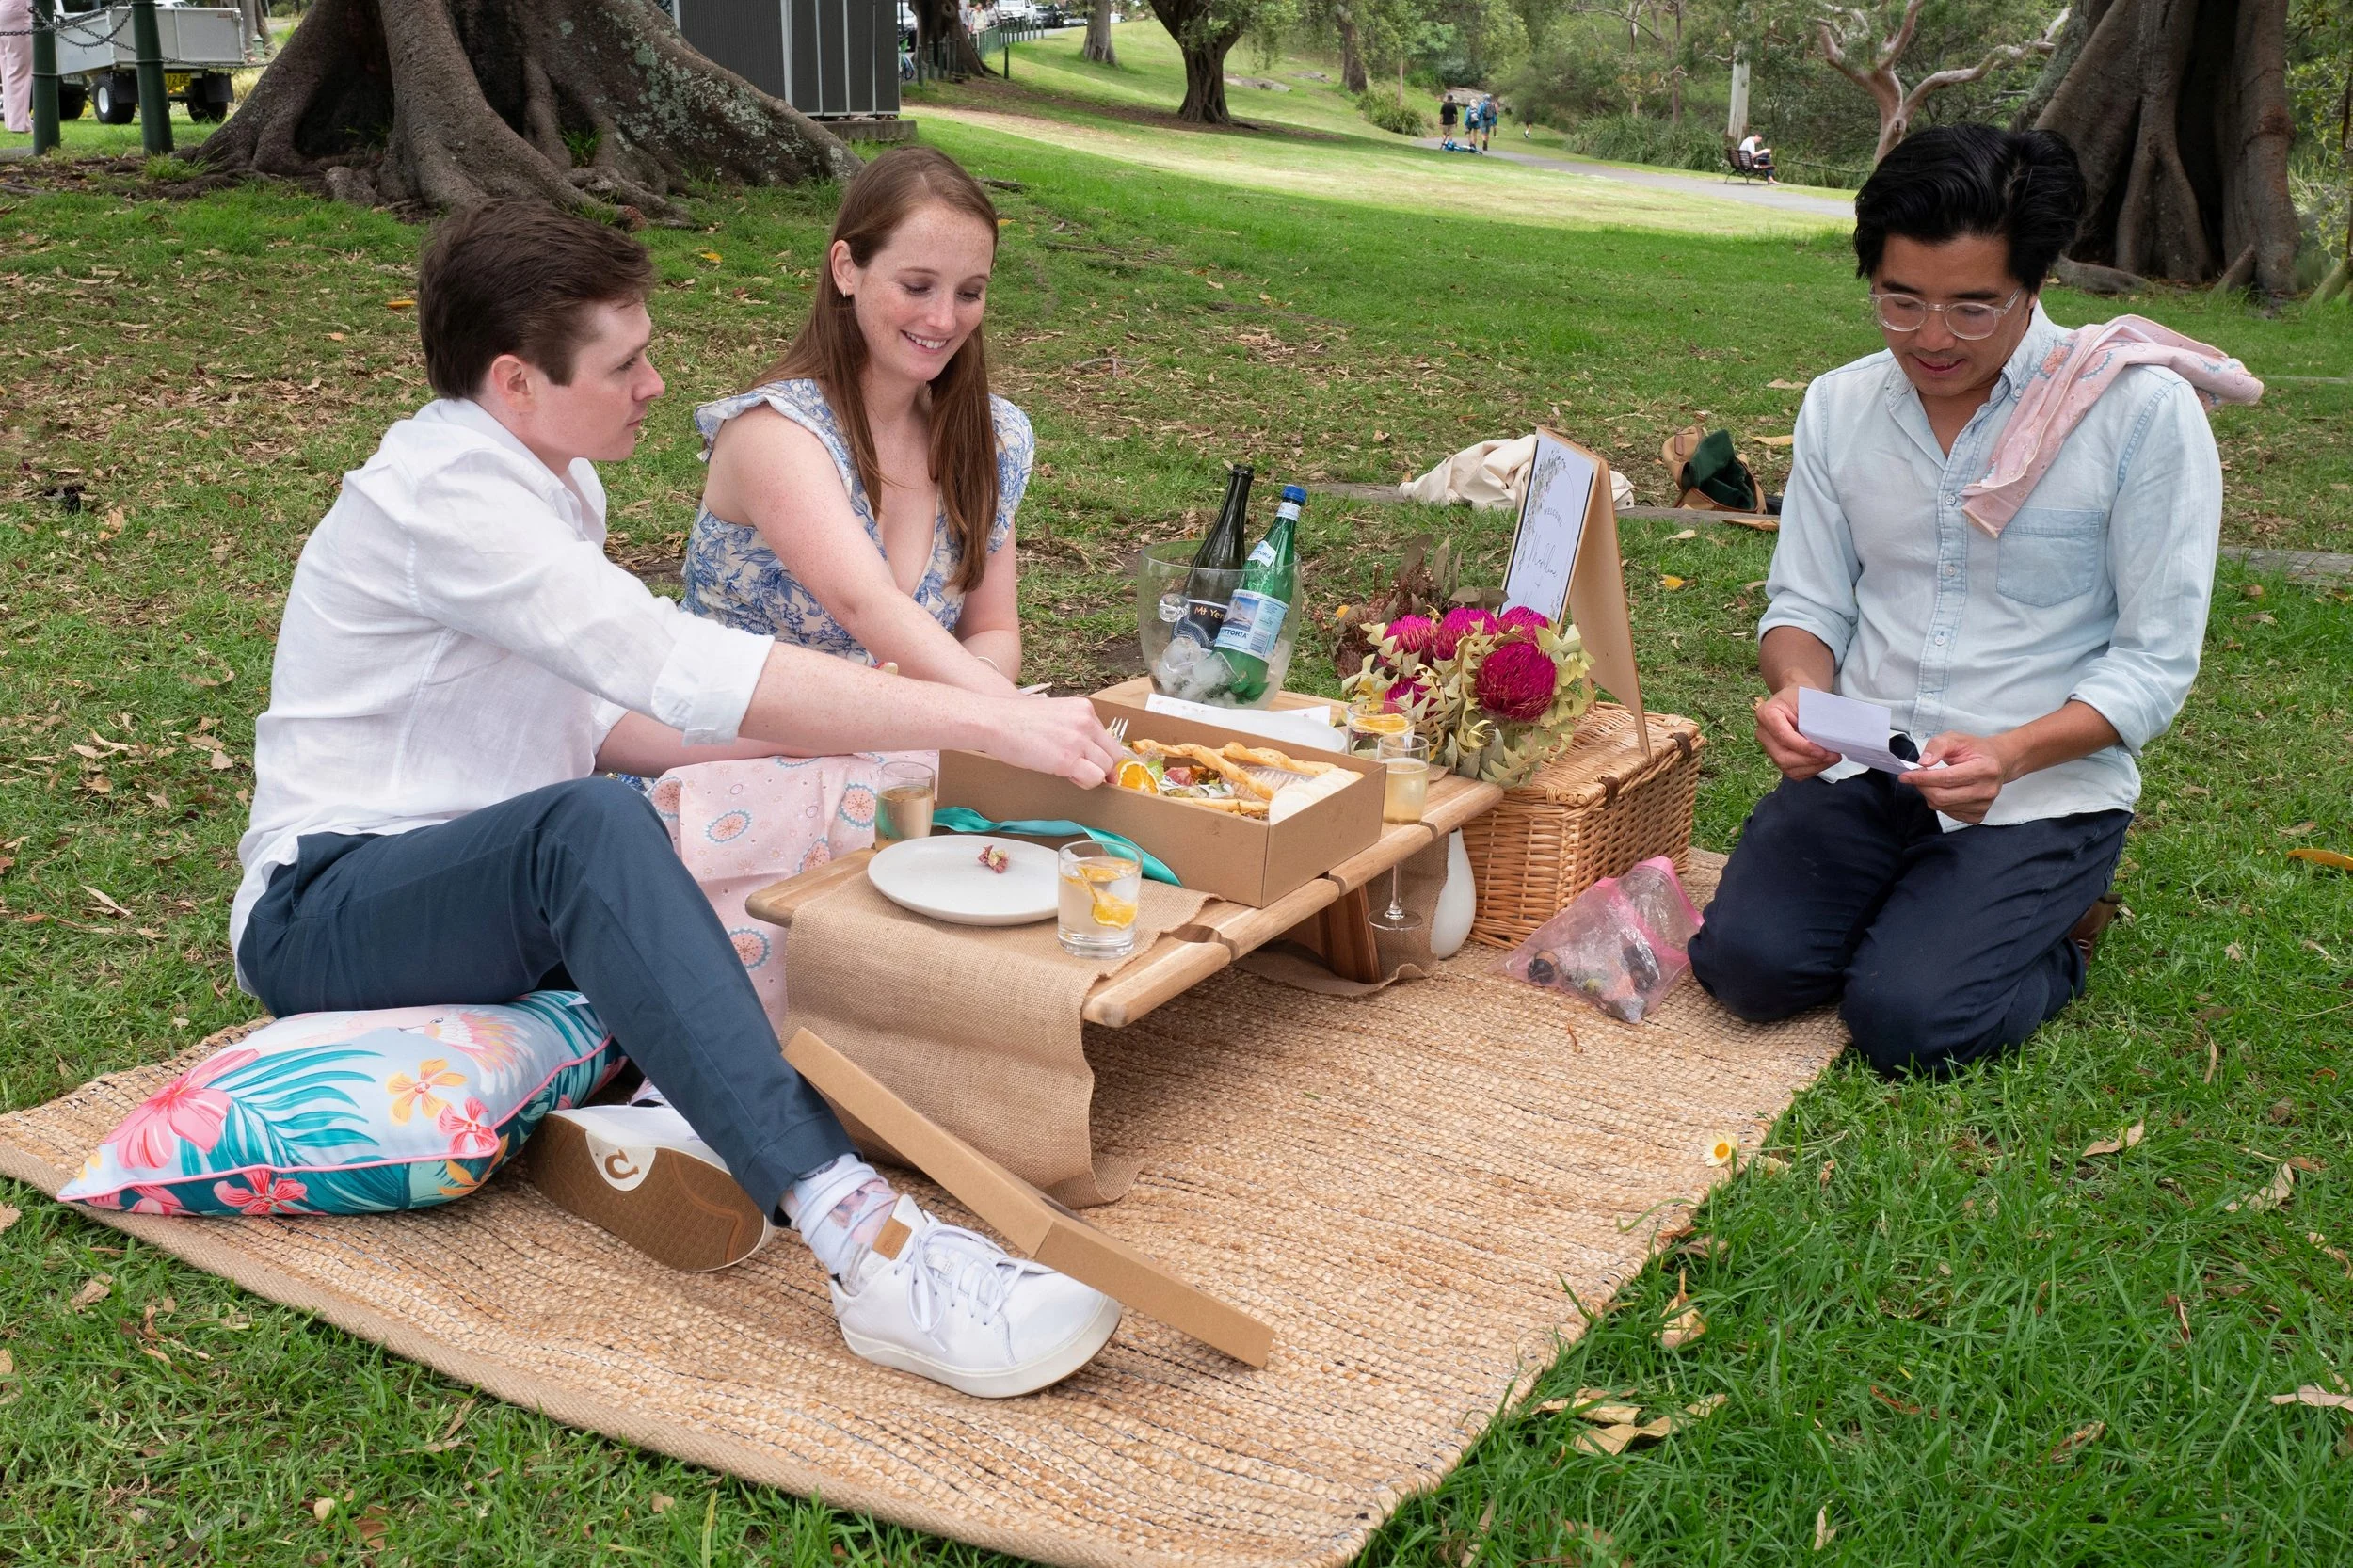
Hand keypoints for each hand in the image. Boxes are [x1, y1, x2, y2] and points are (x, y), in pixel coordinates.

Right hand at [978, 694, 1120, 787]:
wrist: (994, 721)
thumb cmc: (1016, 720)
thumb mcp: (1054, 714)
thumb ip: (1074, 728)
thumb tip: (1086, 750)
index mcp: (1084, 708)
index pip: (1108, 738)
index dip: (1100, 754)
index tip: (1090, 763)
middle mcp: (1086, 721)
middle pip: (1114, 754)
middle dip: (1100, 766)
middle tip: (1079, 770)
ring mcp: (1079, 740)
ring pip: (1107, 768)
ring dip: (1091, 775)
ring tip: (1068, 772)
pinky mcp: (1068, 760)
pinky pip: (1094, 779)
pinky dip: (1085, 783)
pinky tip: (1066, 776)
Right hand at [1753, 684, 1841, 780]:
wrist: (1795, 699)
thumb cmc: (1803, 695)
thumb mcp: (1809, 698)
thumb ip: (1814, 717)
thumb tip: (1830, 737)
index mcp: (1767, 714)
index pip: (1783, 737)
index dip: (1804, 747)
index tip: (1823, 751)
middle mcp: (1763, 733)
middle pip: (1783, 756)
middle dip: (1810, 760)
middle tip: (1833, 756)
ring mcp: (1768, 747)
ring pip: (1787, 767)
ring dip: (1812, 767)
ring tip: (1831, 759)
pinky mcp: (1777, 757)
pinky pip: (1792, 772)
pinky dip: (1810, 770)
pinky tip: (1822, 762)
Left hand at [1900, 731, 2016, 823]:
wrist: (1998, 762)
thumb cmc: (1975, 750)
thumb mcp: (1956, 738)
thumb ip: (1937, 746)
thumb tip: (1923, 762)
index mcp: (1984, 769)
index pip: (1946, 778)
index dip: (1922, 778)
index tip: (1905, 775)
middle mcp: (1986, 790)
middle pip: (1942, 796)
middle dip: (1922, 787)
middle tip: (1916, 777)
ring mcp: (1984, 805)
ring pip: (1942, 806)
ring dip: (1930, 794)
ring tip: (1933, 781)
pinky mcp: (1978, 815)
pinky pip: (1949, 814)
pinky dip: (1940, 803)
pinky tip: (1945, 790)